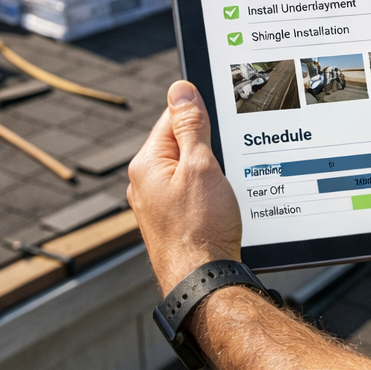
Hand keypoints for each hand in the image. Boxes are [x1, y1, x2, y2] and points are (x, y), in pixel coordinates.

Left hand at [127, 81, 241, 295]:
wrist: (203, 280)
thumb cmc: (201, 228)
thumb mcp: (201, 166)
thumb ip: (191, 125)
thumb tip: (181, 89)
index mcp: (147, 164)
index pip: (173, 117)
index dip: (201, 116)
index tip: (221, 122)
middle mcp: (145, 183)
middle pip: (182, 143)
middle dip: (208, 145)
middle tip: (225, 160)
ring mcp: (157, 203)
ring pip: (189, 168)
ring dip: (210, 170)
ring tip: (223, 187)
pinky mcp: (171, 219)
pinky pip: (191, 190)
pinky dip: (208, 190)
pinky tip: (221, 203)